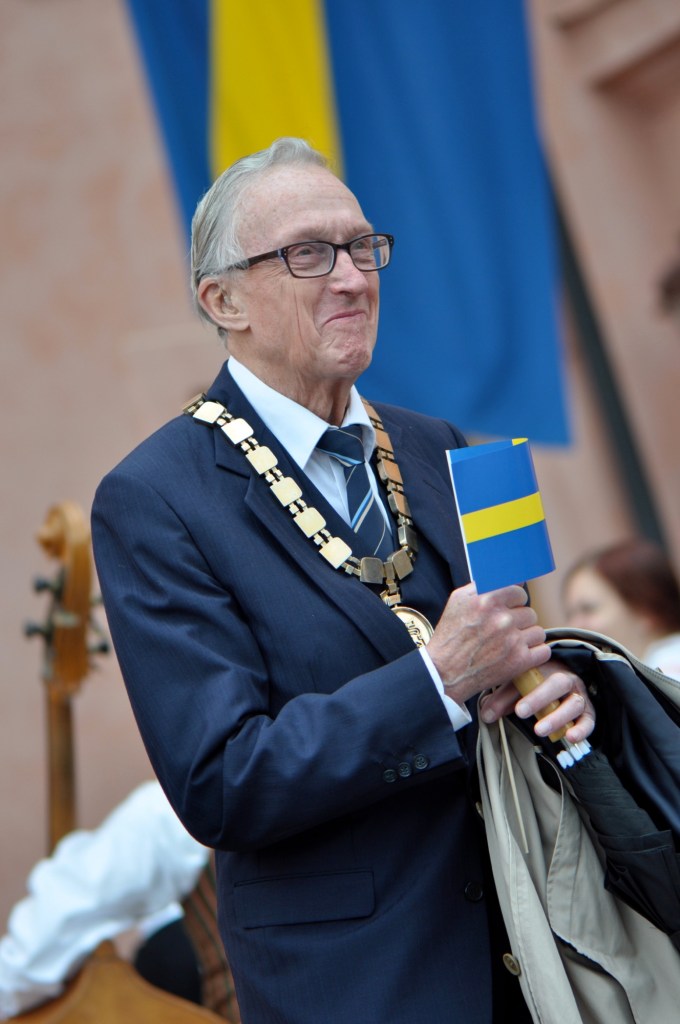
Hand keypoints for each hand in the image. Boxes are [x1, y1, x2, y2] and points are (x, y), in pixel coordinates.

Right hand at [427, 583, 549, 706]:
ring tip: (509, 643)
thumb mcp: (458, 600)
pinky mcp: (519, 661)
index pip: (519, 590)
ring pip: (538, 631)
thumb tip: (510, 578)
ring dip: (526, 637)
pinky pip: (543, 650)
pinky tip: (519, 654)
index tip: (509, 606)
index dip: (513, 600)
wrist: (444, 672)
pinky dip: (534, 653)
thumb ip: (483, 585)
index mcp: (487, 600)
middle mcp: (501, 618)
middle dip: (518, 620)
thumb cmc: (451, 636)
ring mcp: (512, 640)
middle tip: (504, 629)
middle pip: (529, 612)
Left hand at [480, 658, 594, 742]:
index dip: (526, 688)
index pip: (537, 673)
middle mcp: (566, 679)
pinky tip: (570, 737)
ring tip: (539, 730)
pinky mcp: (589, 712)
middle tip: (521, 713)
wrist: (567, 680)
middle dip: (539, 699)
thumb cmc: (537, 683)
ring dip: (557, 718)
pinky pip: (589, 720)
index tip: (516, 708)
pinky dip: (582, 729)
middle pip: (557, 684)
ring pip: (573, 704)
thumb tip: (486, 715)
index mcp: (547, 667)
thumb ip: (502, 699)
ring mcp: (579, 695)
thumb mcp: (518, 686)